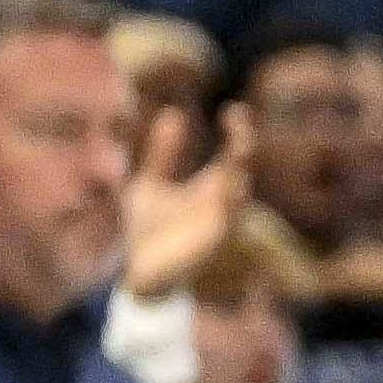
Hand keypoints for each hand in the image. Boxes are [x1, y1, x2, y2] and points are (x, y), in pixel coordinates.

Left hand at [124, 103, 253, 302]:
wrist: (138, 273)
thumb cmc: (148, 232)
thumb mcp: (149, 184)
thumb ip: (163, 154)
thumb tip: (173, 114)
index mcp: (211, 188)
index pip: (234, 155)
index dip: (238, 131)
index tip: (232, 109)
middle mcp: (221, 202)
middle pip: (243, 168)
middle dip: (244, 144)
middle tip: (238, 120)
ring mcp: (220, 222)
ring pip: (240, 191)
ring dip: (239, 169)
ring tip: (240, 145)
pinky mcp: (213, 242)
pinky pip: (228, 218)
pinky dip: (230, 200)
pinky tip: (230, 181)